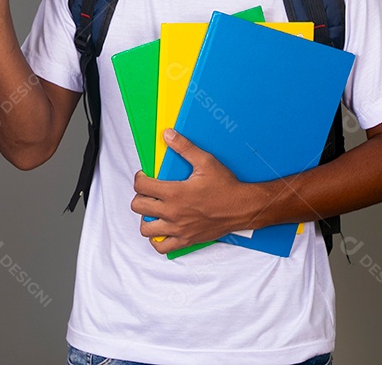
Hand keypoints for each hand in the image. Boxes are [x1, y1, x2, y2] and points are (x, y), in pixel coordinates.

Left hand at [130, 130, 252, 253]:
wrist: (242, 208)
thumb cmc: (226, 186)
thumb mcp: (206, 161)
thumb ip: (184, 147)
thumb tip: (168, 134)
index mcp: (175, 193)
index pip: (141, 186)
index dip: (139, 178)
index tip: (145, 176)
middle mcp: (173, 213)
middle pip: (138, 206)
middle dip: (140, 196)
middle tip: (150, 191)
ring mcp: (178, 229)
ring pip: (146, 228)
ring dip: (146, 217)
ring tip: (154, 209)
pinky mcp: (185, 240)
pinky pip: (161, 246)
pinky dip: (157, 239)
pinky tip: (162, 228)